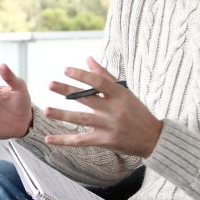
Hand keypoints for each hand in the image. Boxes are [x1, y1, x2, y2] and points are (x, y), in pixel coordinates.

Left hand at [42, 57, 161, 156]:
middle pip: (87, 99)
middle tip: (50, 84)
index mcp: (120, 95)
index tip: (66, 69)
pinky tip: (48, 138)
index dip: (82, 75)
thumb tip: (88, 58)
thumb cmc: (137, 111)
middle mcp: (114, 110)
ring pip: (82, 119)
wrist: (154, 139)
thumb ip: (105, 76)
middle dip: (67, 91)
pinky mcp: (105, 141)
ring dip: (63, 115)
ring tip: (46, 110)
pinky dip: (64, 140)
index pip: (99, 82)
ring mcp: (109, 126)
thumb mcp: (125, 92)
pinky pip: (81, 140)